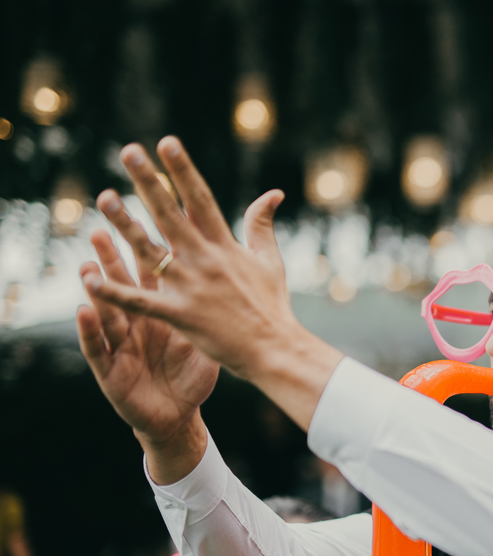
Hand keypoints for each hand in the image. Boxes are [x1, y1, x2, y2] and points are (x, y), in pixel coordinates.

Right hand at [77, 194, 219, 479]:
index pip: (155, 271)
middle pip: (125, 282)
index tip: (149, 213)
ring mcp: (123, 343)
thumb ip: (217, 302)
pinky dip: (90, 330)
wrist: (178, 415)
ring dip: (96, 287)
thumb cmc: (191, 374)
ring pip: (107, 310)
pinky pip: (99, 348)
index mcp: (163, 310)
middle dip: (114, 253)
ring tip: (86, 262)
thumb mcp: (207, 335)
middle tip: (104, 221)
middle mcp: (139, 321)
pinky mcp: (112, 369)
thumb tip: (237, 271)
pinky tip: (83, 311)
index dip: (151, 244)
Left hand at [82, 137, 342, 428]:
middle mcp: (205, 260)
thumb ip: (262, 224)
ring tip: (104, 197)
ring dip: (125, 223)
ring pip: (149, 250)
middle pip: (170, 215)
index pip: (200, 200)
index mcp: (225, 246)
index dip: (182, 170)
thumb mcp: (270, 260)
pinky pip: (140, 301)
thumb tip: (272, 192)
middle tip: (128, 152)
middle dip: (148, 182)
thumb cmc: (273, 305)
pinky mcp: (180, 314)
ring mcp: (190, 287)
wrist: (274, 348)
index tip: (166, 143)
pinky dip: (114, 291)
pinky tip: (89, 277)